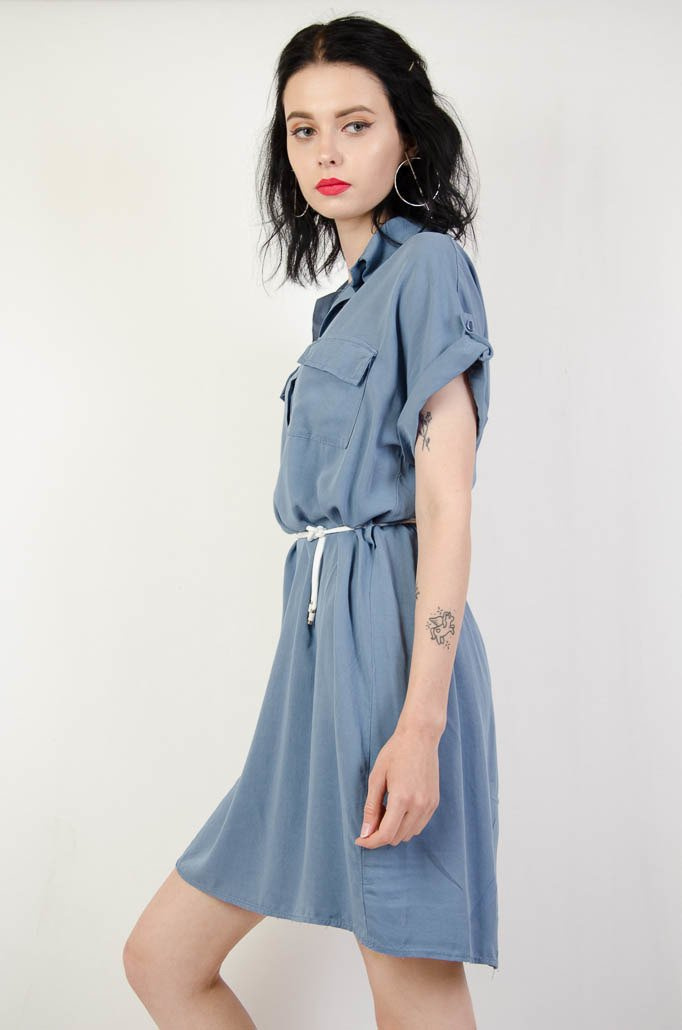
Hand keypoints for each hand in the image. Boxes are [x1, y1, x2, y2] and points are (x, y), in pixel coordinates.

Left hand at [354, 725, 439, 847]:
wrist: (420, 737)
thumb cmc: (395, 753)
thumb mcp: (377, 777)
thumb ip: (371, 808)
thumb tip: (365, 832)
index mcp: (402, 799)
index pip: (386, 835)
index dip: (371, 842)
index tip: (360, 840)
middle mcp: (419, 805)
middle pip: (397, 838)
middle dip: (380, 834)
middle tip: (371, 817)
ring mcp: (429, 805)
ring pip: (409, 834)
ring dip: (394, 830)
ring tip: (385, 809)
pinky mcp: (434, 802)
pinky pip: (419, 825)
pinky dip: (406, 825)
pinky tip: (398, 809)